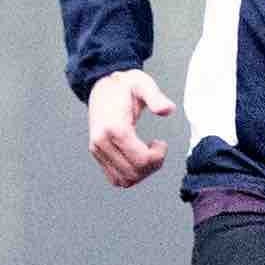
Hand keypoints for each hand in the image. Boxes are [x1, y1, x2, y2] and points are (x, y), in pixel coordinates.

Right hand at [85, 67, 176, 186]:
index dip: (157, 156)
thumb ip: (156, 97)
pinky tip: (138, 158)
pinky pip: (115, 178)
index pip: (140, 160)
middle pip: (133, 173)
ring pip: (124, 180)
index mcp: (114, 127)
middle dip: (152, 165)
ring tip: (148, 153)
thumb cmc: (125, 85)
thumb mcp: (143, 84)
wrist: (102, 86)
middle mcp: (101, 142)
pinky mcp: (97, 154)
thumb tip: (168, 110)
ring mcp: (97, 150)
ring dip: (142, 173)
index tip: (161, 142)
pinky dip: (131, 175)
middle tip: (158, 148)